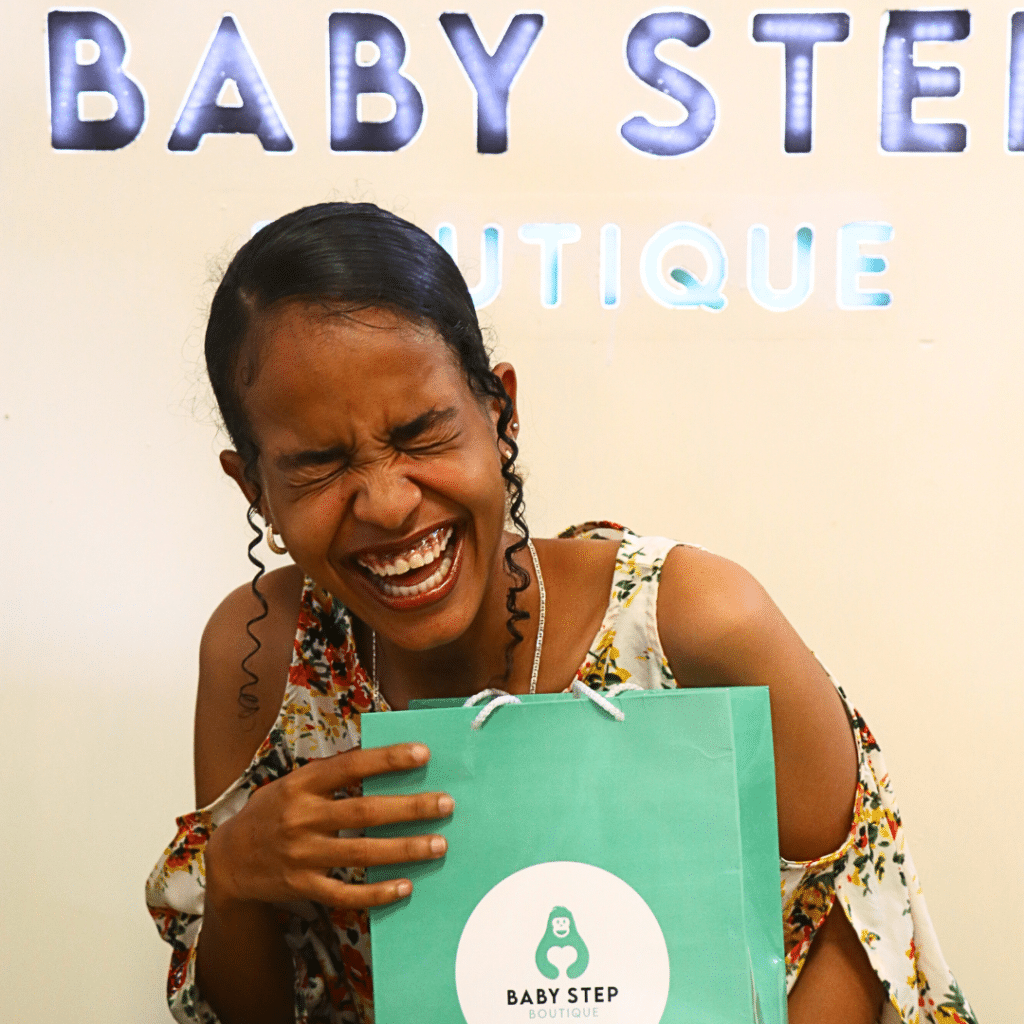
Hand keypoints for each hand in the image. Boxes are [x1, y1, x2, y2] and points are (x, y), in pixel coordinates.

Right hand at [205, 743, 451, 912]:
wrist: (228, 860)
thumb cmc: (272, 812)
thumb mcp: (293, 783)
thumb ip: (331, 774)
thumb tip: (384, 760)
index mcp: (301, 784)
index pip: (351, 766)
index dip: (387, 759)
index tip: (423, 753)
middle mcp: (301, 818)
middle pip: (364, 812)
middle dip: (409, 808)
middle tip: (446, 803)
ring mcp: (301, 855)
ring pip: (362, 854)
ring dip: (405, 850)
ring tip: (439, 844)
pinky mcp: (302, 886)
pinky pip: (345, 894)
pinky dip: (376, 893)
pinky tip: (404, 887)